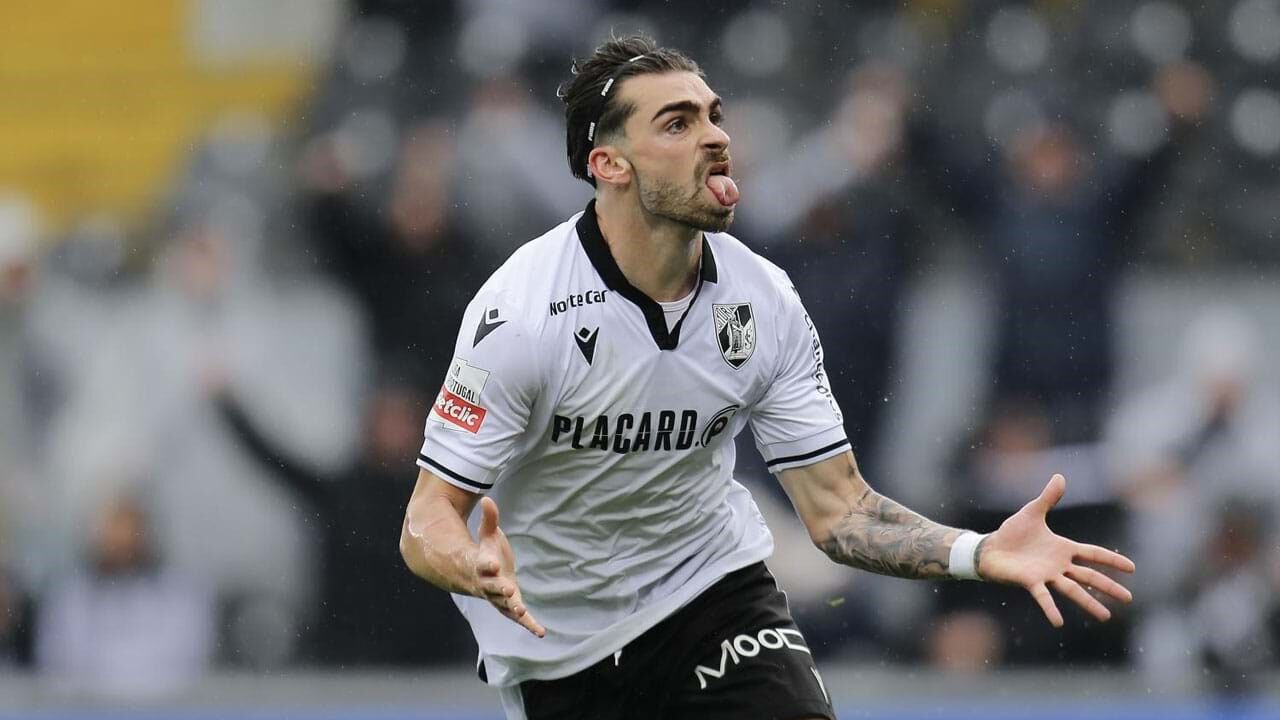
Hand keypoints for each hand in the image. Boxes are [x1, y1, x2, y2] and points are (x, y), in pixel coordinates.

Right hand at [472, 497, 544, 637]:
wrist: (477, 576)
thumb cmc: (485, 552)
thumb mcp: (487, 534)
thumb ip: (489, 519)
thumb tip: (488, 498)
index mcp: (481, 566)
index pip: (482, 565)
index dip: (487, 564)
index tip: (492, 563)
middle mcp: (488, 585)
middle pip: (492, 588)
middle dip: (499, 590)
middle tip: (508, 590)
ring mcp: (498, 598)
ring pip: (503, 606)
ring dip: (513, 610)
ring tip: (522, 613)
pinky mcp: (508, 606)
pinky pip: (518, 618)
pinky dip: (528, 625)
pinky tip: (541, 632)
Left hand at [977, 474, 1135, 627]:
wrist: (990, 548)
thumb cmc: (1012, 533)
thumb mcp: (1032, 512)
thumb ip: (1048, 497)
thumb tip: (1060, 476)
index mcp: (1063, 548)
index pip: (1093, 554)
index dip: (1111, 560)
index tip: (1132, 568)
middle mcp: (1059, 565)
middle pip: (1089, 576)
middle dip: (1109, 586)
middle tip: (1128, 599)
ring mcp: (1046, 575)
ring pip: (1073, 590)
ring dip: (1089, 603)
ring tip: (1105, 616)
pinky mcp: (1031, 582)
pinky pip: (1043, 597)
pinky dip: (1051, 609)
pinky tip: (1059, 622)